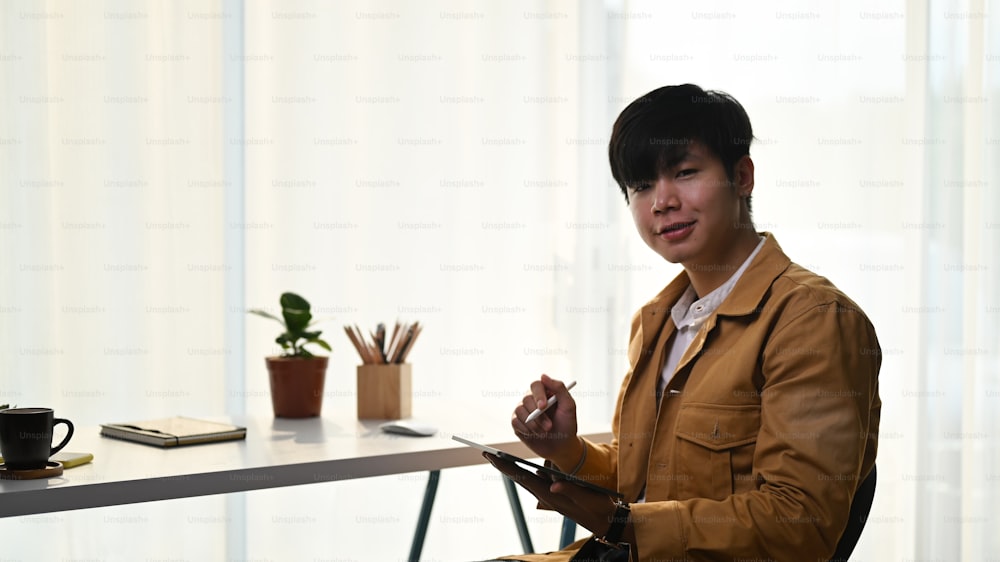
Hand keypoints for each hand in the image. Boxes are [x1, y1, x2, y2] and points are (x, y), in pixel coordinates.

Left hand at [483, 452, 622, 537]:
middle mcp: (547, 496)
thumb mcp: (587, 499)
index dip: (506, 467)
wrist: (606, 522)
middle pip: (520, 478)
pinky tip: (525, 469)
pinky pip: (538, 483)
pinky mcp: (556, 495)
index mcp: (551, 496)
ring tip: (500, 459)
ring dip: (513, 470)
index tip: (491, 457)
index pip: (524, 478)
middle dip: (504, 466)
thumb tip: (553, 484)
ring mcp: (551, 496)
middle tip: (487, 454)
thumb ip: (570, 490)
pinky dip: (528, 474)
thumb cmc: (598, 510)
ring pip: (527, 480)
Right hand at [512, 374, 579, 463]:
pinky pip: (516, 422)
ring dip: (534, 424)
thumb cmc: (566, 425)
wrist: (561, 447)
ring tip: (545, 432)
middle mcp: (532, 399)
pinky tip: (535, 434)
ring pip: (520, 411)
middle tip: (549, 426)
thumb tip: (543, 376)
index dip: (538, 395)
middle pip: (526, 399)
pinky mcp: (517, 422)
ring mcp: (523, 411)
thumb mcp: (569, 406)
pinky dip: (526, 429)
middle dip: (539, 416)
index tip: (543, 406)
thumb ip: (559, 388)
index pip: (536, 385)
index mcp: (545, 392)